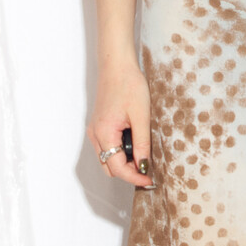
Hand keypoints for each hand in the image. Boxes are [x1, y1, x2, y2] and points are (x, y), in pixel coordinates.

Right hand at [88, 57, 152, 187]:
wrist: (117, 65)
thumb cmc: (129, 86)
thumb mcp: (141, 117)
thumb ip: (141, 144)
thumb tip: (143, 166)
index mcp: (104, 133)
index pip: (117, 167)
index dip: (134, 177)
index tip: (149, 180)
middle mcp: (95, 135)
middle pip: (109, 167)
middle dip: (128, 173)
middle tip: (148, 170)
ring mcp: (95, 130)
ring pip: (107, 159)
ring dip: (124, 163)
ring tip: (143, 155)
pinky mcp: (99, 125)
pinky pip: (107, 148)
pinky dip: (120, 152)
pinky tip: (135, 144)